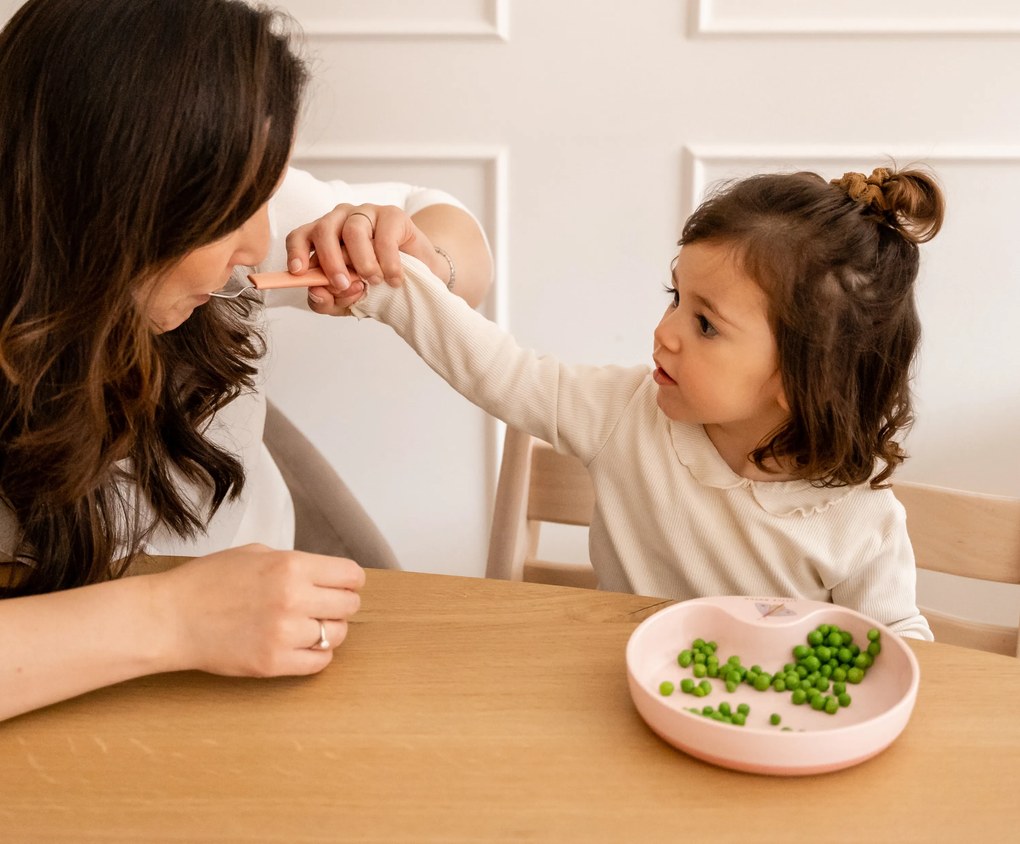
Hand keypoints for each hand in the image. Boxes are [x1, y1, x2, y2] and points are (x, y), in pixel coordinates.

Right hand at [152, 544, 364, 676]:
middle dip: (341, 604)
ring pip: (336, 635)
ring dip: (328, 631)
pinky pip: (318, 663)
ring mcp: (284, 634)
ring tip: (307, 626)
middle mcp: (293, 599)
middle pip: (349, 606)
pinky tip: (300, 646)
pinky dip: (316, 655)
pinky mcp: (273, 663)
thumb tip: (326, 574)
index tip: (344, 585)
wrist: (171, 618)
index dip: (350, 580)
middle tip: (325, 606)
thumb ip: (295, 563)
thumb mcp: (256, 554)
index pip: (351, 576)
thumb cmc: (207, 582)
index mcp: (291, 566)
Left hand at [285, 203, 442, 315]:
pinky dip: (388, 263)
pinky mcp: (392, 215)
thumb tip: (317, 293)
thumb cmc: (378, 284)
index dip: (297, 251)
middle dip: (331, 261)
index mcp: (324, 238)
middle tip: (343, 284)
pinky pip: (384, 237)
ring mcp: (366, 214)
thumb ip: (327, 301)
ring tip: (374, 281)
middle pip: (323, 231)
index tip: (298, 271)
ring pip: (353, 231)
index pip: (300, 236)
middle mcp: (341, 220)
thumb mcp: (348, 300)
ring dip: (362, 262)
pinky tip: (394, 279)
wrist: (419, 278)